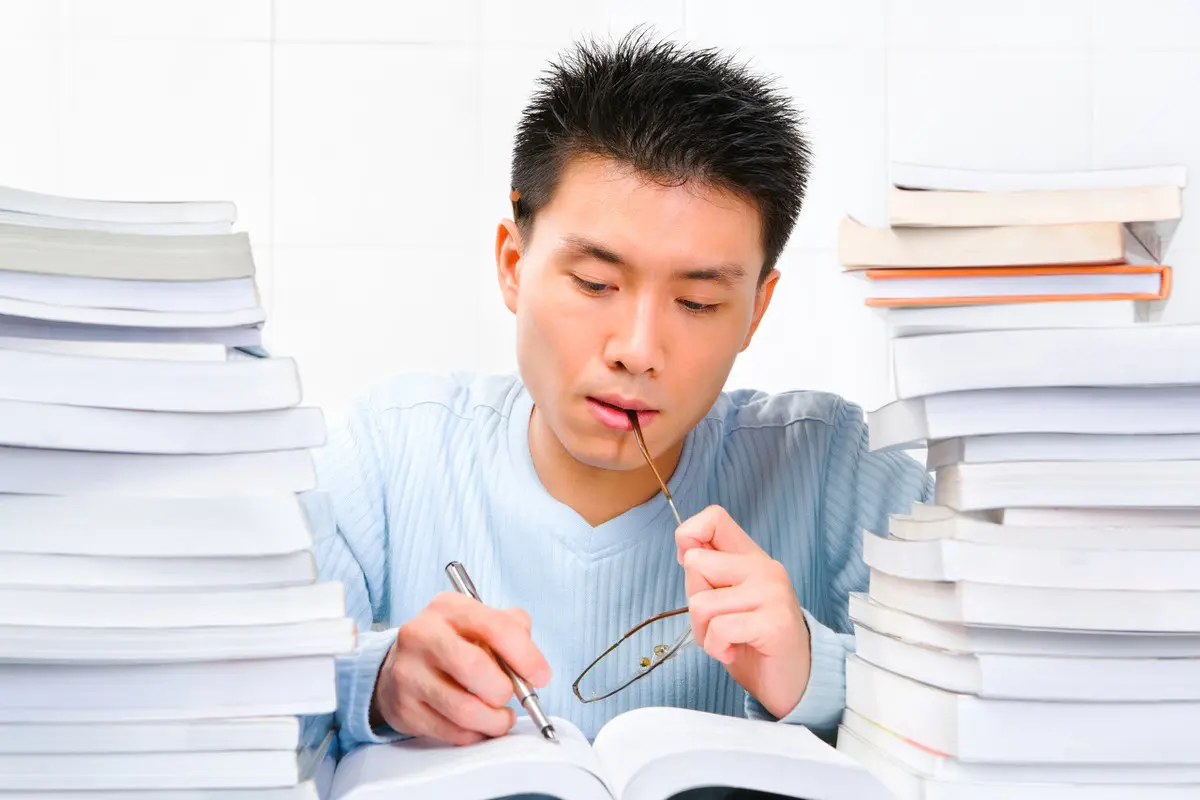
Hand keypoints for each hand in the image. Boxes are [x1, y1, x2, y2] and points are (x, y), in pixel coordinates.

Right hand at [370, 591, 551, 745]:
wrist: (399, 664)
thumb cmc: (452, 642)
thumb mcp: (479, 621)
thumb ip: (513, 630)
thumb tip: (533, 665)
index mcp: (447, 608)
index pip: (495, 628)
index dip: (526, 656)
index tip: (541, 676)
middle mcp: (422, 636)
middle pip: (475, 668)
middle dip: (504, 690)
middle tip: (511, 696)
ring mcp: (408, 673)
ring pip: (464, 709)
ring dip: (494, 720)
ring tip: (501, 717)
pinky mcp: (404, 709)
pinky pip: (452, 732)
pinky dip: (476, 734)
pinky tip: (479, 724)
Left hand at [676, 505, 810, 718]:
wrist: (794, 683)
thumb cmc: (754, 642)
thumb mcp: (727, 601)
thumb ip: (710, 573)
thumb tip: (684, 547)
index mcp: (751, 558)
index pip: (714, 518)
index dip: (689, 536)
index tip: (696, 571)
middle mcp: (764, 568)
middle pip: (695, 562)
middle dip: (694, 600)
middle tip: (717, 623)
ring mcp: (772, 593)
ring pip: (701, 602)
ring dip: (704, 632)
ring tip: (727, 641)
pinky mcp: (774, 622)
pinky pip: (719, 628)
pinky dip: (717, 648)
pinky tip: (734, 652)